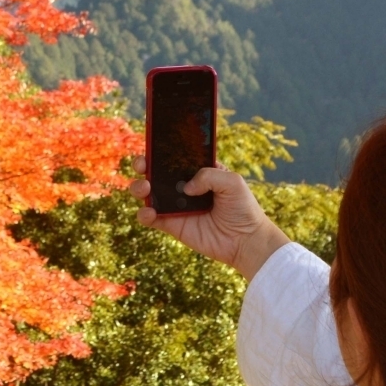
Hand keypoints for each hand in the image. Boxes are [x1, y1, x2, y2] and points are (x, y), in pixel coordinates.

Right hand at [128, 161, 289, 280]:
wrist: (246, 240)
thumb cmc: (243, 208)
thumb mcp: (232, 181)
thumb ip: (208, 175)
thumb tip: (185, 187)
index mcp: (197, 171)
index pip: (175, 156)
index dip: (162, 150)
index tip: (153, 145)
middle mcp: (183, 186)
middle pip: (156, 172)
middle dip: (143, 164)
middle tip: (142, 165)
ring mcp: (176, 206)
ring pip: (148, 193)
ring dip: (139, 187)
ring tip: (145, 188)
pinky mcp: (172, 225)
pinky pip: (151, 218)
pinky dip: (144, 214)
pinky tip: (149, 212)